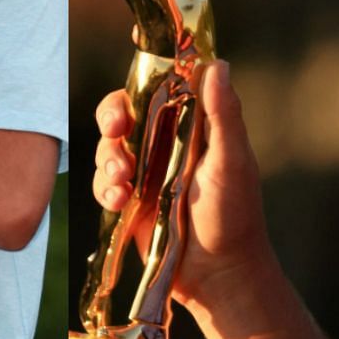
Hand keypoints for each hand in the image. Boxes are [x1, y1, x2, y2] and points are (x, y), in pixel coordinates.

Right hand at [92, 60, 276, 312]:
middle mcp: (167, 144)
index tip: (132, 90)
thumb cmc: (234, 215)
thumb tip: (217, 64)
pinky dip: (106, 188)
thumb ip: (223, 115)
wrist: (218, 275)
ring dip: (108, 157)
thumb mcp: (232, 161)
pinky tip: (119, 202)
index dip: (140, 83)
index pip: (160, 89)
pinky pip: (104, 184)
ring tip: (123, 179)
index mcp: (193, 126)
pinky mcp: (130, 203)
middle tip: (116, 130)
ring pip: (109, 147)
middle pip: (125, 113)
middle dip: (112, 118)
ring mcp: (146, 173)